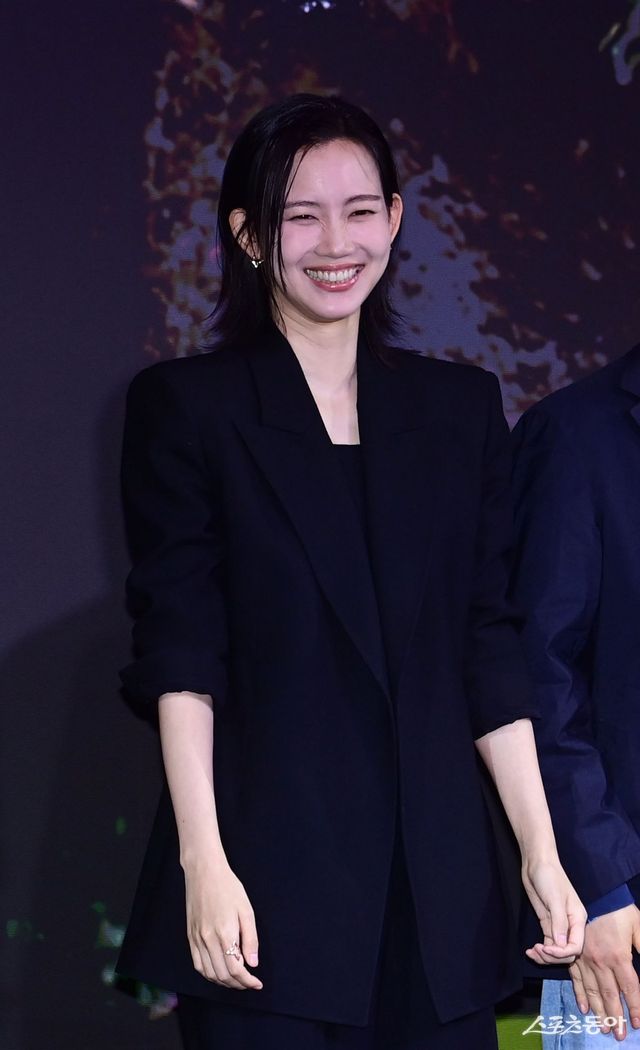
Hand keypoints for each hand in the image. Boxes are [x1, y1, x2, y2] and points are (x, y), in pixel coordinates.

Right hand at [183, 854, 262, 989]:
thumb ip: (250, 939)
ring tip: (236, 980)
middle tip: (249, 983)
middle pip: (222, 975)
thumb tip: (253, 963)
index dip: (247, 981)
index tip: (257, 983)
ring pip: (209, 973)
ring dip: (224, 982)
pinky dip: (209, 974)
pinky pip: (197, 964)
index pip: (236, 969)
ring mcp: (197, 939)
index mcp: (225, 933)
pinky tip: (219, 972)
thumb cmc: (228, 887)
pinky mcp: (190, 936)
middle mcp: (208, 940)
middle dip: (238, 984)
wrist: (204, 872)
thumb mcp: (246, 910)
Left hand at [522, 855, 586, 964]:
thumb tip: (561, 946)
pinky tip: (530, 950)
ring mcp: (558, 925)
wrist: (537, 863)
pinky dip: (541, 951)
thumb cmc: (549, 876)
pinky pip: (548, 944)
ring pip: (557, 951)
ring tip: (532, 952)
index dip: (562, 953)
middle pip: (567, 953)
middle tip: (537, 950)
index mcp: (578, 919)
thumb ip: (559, 923)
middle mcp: (571, 925)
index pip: (576, 947)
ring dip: (545, 957)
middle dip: (552, 957)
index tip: (546, 949)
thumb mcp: (555, 899)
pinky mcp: (547, 923)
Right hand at [569, 904, 639, 1041]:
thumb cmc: (618, 909)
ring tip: (603, 1028)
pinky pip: (576, 979)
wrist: (593, 892)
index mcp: (619, 957)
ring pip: (593, 991)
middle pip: (610, 995)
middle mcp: (601, 963)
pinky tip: (583, 1008)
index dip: (635, 1008)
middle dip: (615, 1017)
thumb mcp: (638, 926)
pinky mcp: (575, 955)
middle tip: (618, 1035)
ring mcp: (585, 960)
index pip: (630, 989)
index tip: (638, 1024)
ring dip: (599, 1012)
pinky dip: (580, 995)